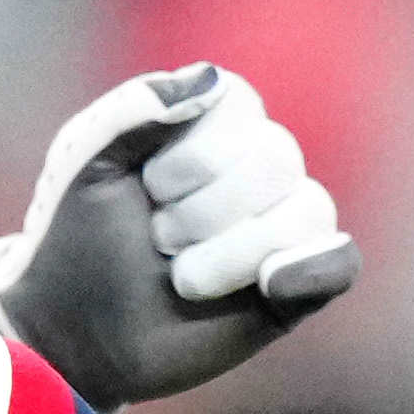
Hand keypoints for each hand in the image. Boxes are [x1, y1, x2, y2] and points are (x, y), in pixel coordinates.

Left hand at [0, 61, 360, 411]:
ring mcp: (281, 224)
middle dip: (202, 210)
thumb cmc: (78, 240)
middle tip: (158, 241)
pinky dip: (310, 270)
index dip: (192, 156)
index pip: (241, 105)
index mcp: (210, 126)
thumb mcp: (84, 165)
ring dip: (232, 253)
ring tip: (183, 278)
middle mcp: (255, 168)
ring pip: (307, 209)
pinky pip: (340, 262)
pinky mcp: (294, 284)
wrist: (73, 331)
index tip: (146, 187)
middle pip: (275, 159)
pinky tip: (268, 286)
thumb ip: (132, 110)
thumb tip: (208, 81)